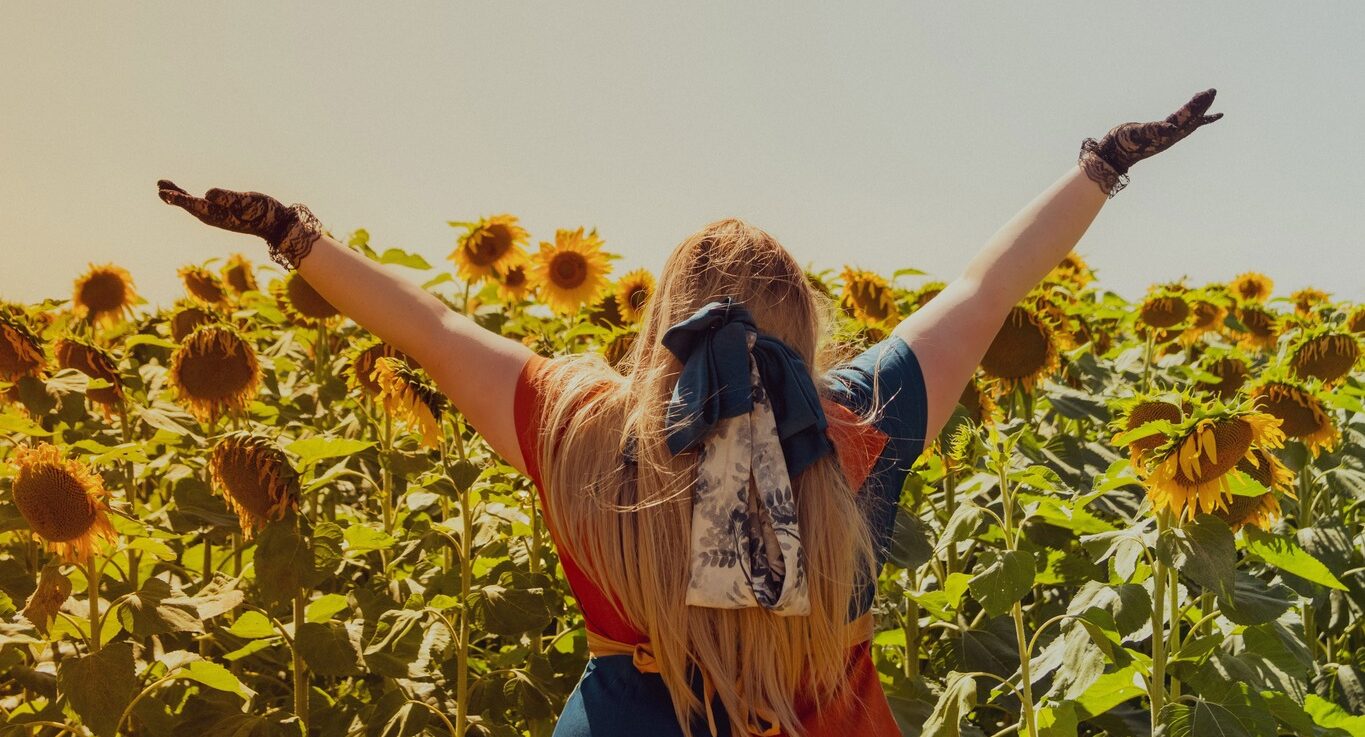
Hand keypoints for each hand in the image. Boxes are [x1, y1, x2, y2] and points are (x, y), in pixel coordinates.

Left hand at [156, 180, 323, 269]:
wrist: (278, 225)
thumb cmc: (264, 212)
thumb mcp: (248, 202)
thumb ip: (228, 198)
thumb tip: (207, 194)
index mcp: (218, 214)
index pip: (194, 204)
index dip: (178, 198)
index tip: (164, 192)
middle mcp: (214, 217)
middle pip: (189, 205)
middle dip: (174, 197)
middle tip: (160, 185)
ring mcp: (218, 216)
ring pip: (193, 206)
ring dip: (179, 197)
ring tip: (165, 188)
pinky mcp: (223, 214)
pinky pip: (202, 206)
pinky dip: (191, 199)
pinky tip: (190, 196)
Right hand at [1080, 88, 1223, 195]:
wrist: (1114, 155)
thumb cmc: (1122, 143)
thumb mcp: (1136, 133)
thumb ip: (1154, 130)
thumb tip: (1172, 128)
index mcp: (1165, 134)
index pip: (1186, 117)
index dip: (1197, 105)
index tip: (1208, 93)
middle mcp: (1170, 137)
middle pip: (1191, 120)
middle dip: (1202, 106)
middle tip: (1212, 91)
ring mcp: (1168, 138)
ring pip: (1189, 124)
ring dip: (1200, 113)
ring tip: (1210, 104)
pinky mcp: (1163, 138)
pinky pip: (1182, 128)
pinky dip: (1192, 122)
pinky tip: (1197, 118)